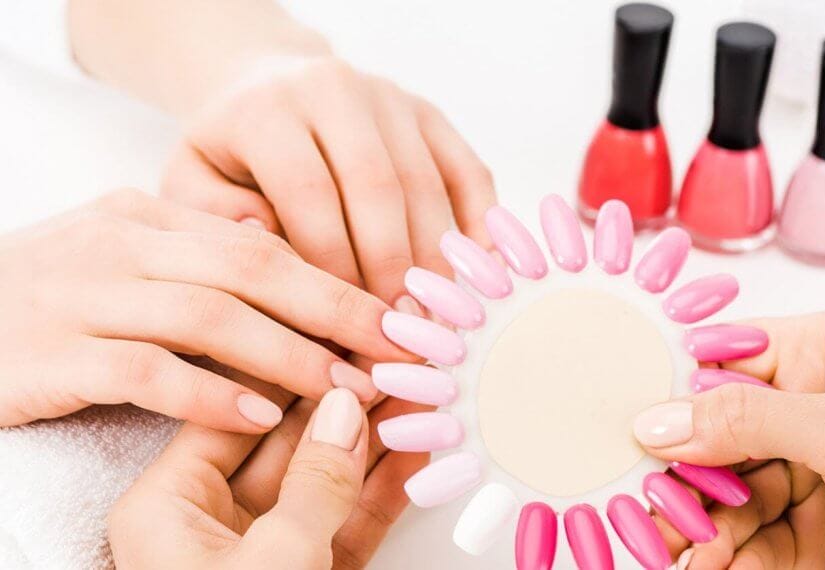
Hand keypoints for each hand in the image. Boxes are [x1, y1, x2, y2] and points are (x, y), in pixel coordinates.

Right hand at [0, 189, 409, 431]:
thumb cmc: (50, 295)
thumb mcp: (125, 256)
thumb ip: (197, 252)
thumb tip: (278, 244)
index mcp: (148, 218)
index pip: (261, 243)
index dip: (332, 280)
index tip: (389, 315)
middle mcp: (122, 245)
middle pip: (249, 270)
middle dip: (331, 309)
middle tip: (393, 346)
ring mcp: (84, 295)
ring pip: (207, 317)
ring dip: (286, 356)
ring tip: (344, 388)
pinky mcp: (50, 353)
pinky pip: (145, 372)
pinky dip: (208, 395)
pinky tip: (258, 418)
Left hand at [109, 383, 428, 568]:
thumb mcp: (273, 562)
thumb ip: (313, 481)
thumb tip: (345, 404)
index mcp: (168, 509)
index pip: (234, 412)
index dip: (294, 374)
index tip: (344, 340)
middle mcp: (212, 525)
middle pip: (288, 443)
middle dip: (346, 406)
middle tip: (395, 362)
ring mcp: (267, 550)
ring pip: (328, 481)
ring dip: (376, 444)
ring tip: (422, 395)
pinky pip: (350, 522)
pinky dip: (386, 491)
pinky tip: (422, 452)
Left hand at [161, 53, 496, 306]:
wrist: (269, 84)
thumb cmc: (229, 153)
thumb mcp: (192, 183)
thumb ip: (218, 221)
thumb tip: (276, 252)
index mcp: (268, 110)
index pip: (310, 194)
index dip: (334, 266)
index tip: (348, 329)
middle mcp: (335, 89)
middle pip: (378, 186)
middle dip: (394, 268)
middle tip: (407, 333)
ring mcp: (391, 98)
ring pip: (426, 182)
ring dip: (440, 257)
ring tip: (443, 319)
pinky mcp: (431, 113)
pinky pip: (468, 170)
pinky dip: (481, 223)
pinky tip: (482, 274)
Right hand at [634, 311, 824, 567]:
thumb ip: (747, 418)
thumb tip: (660, 420)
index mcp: (824, 357)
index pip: (721, 359)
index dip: (674, 392)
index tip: (635, 428)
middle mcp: (810, 410)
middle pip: (715, 437)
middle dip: (683, 478)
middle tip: (648, 508)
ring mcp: (810, 473)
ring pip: (725, 495)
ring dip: (699, 527)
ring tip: (679, 552)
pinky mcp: (815, 533)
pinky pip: (751, 541)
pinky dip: (725, 559)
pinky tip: (707, 567)